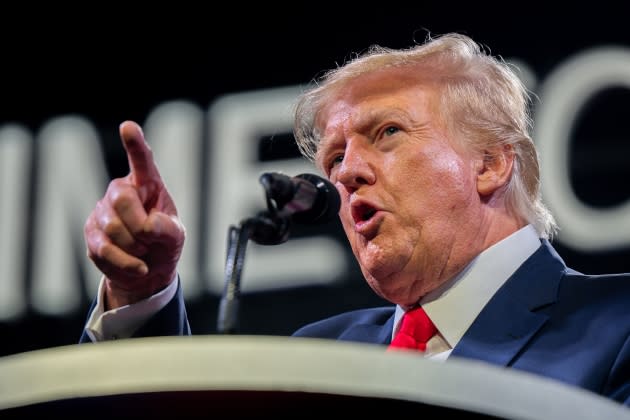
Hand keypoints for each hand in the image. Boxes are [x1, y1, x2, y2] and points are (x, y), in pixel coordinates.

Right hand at [84, 121, 185, 308]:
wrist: (147, 272)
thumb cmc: (163, 244)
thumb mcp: (176, 236)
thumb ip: (169, 229)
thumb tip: (148, 226)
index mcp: (147, 184)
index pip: (141, 161)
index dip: (134, 144)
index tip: (128, 127)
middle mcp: (121, 191)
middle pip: (122, 199)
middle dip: (140, 226)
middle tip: (151, 240)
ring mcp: (102, 211)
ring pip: (113, 227)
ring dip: (135, 247)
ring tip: (143, 250)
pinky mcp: (90, 233)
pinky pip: (105, 249)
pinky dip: (126, 262)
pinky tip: (137, 266)